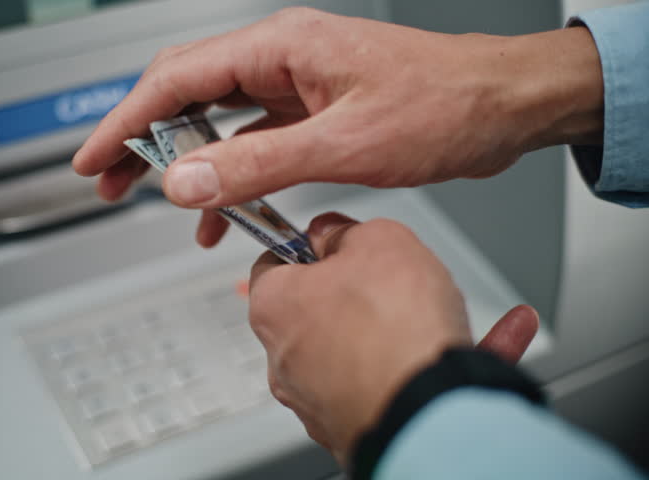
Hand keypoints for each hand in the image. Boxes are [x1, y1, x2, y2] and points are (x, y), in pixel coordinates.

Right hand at [73, 7, 602, 246]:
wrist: (503, 106)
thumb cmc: (445, 104)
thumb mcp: (344, 144)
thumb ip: (258, 165)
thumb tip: (187, 183)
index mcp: (281, 48)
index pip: (177, 79)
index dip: (126, 120)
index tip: (94, 155)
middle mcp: (281, 59)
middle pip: (185, 94)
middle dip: (143, 139)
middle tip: (108, 179)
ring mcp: (295, 86)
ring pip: (216, 121)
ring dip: (182, 161)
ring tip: (150, 199)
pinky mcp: (312, 113)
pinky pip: (252, 142)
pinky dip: (229, 175)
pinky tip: (219, 212)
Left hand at [247, 212, 537, 464]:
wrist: (426, 413)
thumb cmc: (393, 329)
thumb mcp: (377, 240)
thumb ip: (347, 230)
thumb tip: (331, 232)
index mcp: (274, 307)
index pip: (273, 263)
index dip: (308, 245)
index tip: (334, 239)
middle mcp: (288, 359)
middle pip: (322, 309)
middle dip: (363, 289)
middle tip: (396, 273)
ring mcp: (322, 398)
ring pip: (371, 349)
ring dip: (413, 325)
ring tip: (454, 305)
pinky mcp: (363, 424)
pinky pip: (404, 384)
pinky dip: (443, 361)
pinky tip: (499, 334)